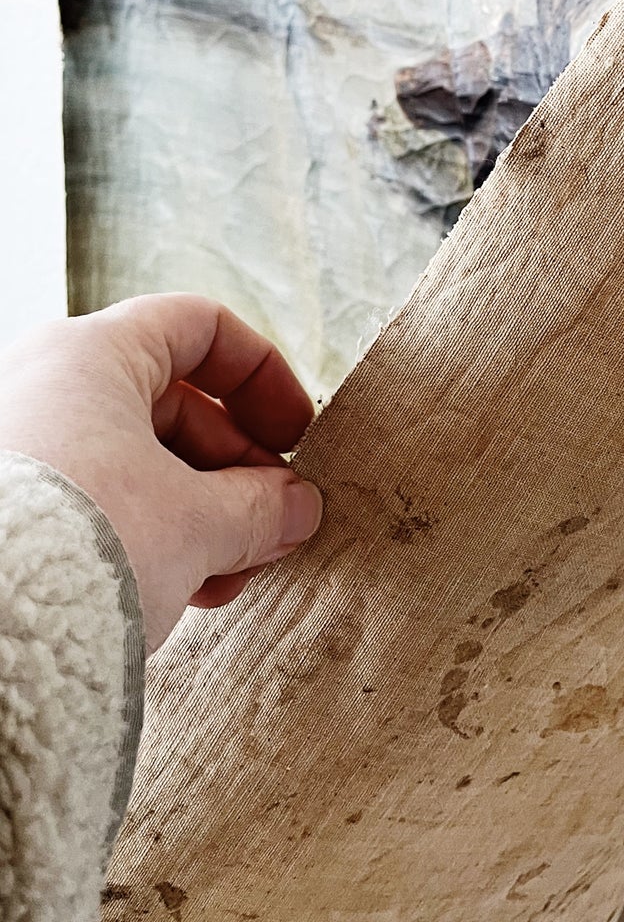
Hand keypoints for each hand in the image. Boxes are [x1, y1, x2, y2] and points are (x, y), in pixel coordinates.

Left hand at [0, 294, 323, 650]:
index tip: (295, 438)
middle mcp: (45, 386)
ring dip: (199, 515)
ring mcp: (22, 447)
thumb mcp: (196, 524)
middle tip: (271, 528)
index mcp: (91, 355)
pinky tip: (178, 594)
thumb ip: (261, 507)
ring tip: (226, 579)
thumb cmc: (80, 546)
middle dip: (235, 473)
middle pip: (173, 405)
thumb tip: (297, 508)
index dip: (263, 376)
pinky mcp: (8, 507)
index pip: (200, 327)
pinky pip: (93, 501)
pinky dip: (146, 536)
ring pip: (135, 461)